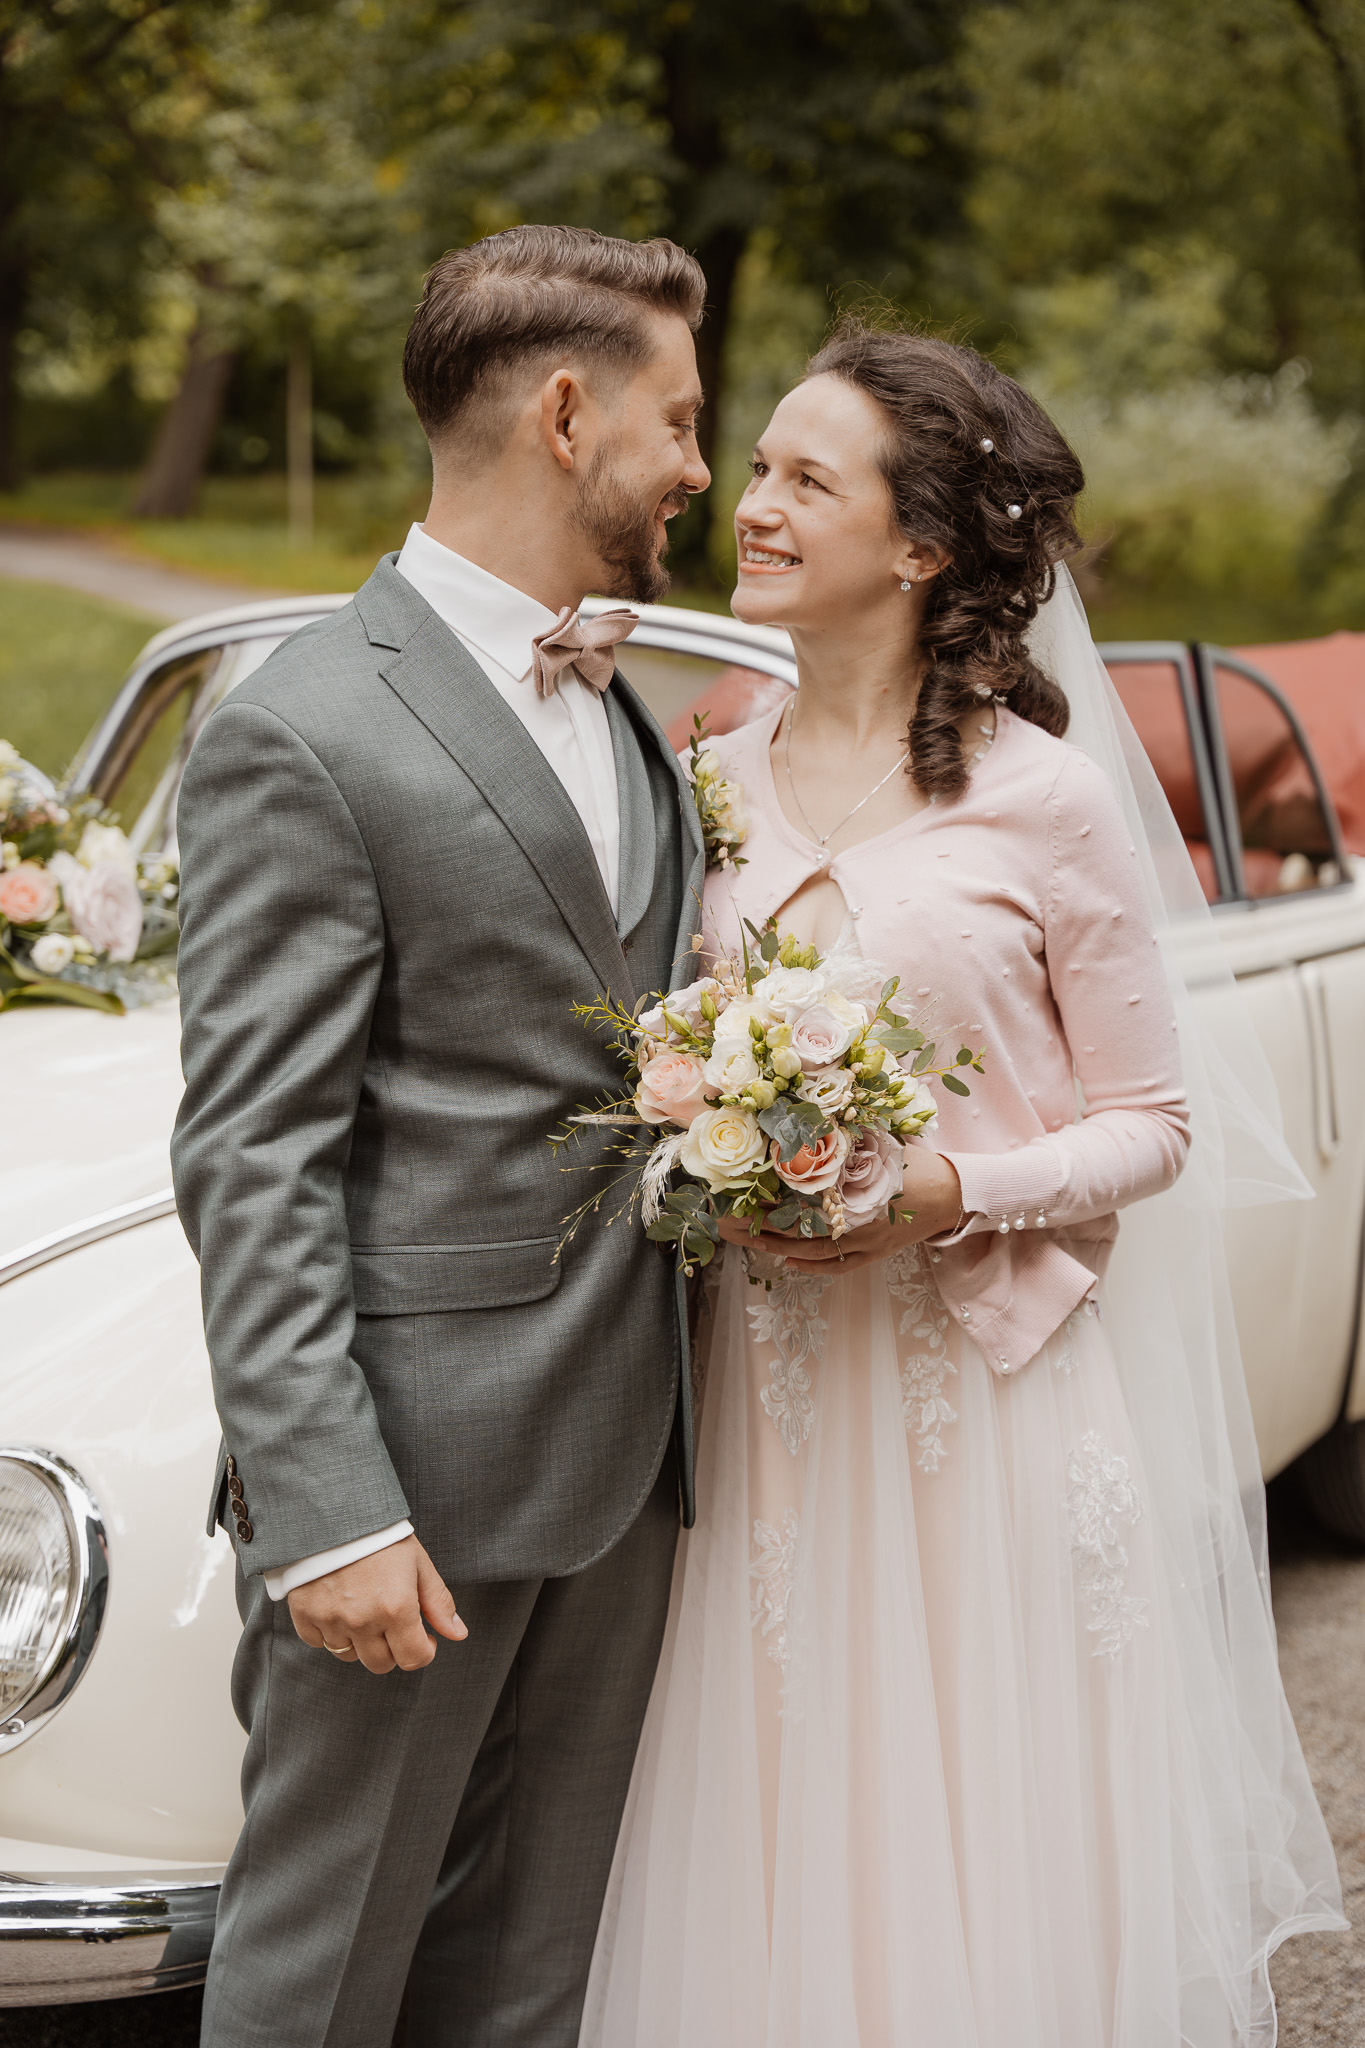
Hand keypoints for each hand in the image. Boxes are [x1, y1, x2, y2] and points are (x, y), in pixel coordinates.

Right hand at [287, 1534, 466, 1673]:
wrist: (333, 1510)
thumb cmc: (381, 1535)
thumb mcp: (418, 1563)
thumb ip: (438, 1602)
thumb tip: (458, 1634)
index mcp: (397, 1608)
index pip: (414, 1658)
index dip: (425, 1651)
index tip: (424, 1637)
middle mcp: (363, 1620)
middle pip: (381, 1664)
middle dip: (392, 1649)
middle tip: (392, 1623)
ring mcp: (331, 1619)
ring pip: (348, 1656)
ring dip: (359, 1642)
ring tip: (363, 1609)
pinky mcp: (304, 1613)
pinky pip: (318, 1642)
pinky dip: (328, 1631)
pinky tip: (337, 1607)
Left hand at [718, 1149, 962, 1274]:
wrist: (952, 1193)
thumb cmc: (914, 1163)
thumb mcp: (880, 1141)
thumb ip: (845, 1135)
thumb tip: (806, 1118)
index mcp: (853, 1189)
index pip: (797, 1196)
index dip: (765, 1196)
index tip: (736, 1192)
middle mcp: (855, 1219)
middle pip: (797, 1227)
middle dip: (759, 1226)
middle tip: (725, 1222)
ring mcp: (865, 1242)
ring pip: (813, 1251)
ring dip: (778, 1247)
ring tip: (747, 1241)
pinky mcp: (874, 1254)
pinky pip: (837, 1265)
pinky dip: (812, 1266)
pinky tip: (789, 1263)